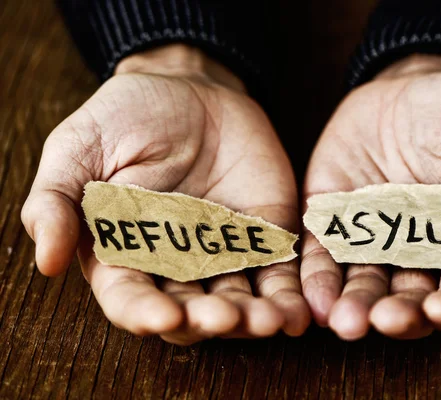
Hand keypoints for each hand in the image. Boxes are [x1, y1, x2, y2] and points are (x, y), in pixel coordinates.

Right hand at [22, 44, 309, 344]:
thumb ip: (59, 201)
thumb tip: (46, 261)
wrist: (190, 89)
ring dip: (255, 317)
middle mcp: (176, 264)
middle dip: (209, 320)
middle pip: (192, 311)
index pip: (130, 298)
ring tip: (272, 321)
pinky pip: (279, 271)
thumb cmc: (126, 117)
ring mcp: (224, 253)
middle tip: (225, 317)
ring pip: (240, 300)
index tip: (162, 317)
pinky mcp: (264, 235)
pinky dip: (290, 293)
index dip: (143, 313)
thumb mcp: (79, 149)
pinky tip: (299, 309)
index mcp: (126, 252)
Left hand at [301, 54, 440, 339]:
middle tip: (383, 319)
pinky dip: (317, 277)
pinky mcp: (334, 220)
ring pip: (363, 284)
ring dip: (354, 306)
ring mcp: (372, 239)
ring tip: (344, 321)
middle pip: (409, 299)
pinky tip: (314, 297)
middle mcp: (417, 253)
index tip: (440, 309)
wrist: (412, 83)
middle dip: (397, 315)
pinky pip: (324, 253)